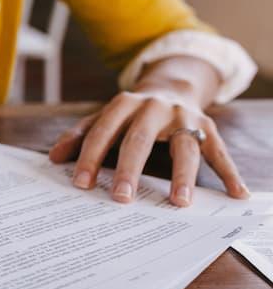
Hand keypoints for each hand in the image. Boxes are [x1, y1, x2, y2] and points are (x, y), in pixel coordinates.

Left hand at [48, 90, 248, 205]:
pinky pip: (219, 152)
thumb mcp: (104, 117)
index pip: (103, 131)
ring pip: (185, 147)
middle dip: (129, 169)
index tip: (80, 183)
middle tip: (120, 197)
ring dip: (183, 175)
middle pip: (140, 140)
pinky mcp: (207, 127)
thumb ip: (80, 135)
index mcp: (124, 104)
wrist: (172, 85)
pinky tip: (236, 194)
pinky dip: (230, 173)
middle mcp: (155, 107)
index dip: (90, 157)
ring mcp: (184, 116)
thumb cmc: (131, 112)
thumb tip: (53, 158)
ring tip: (179, 202)